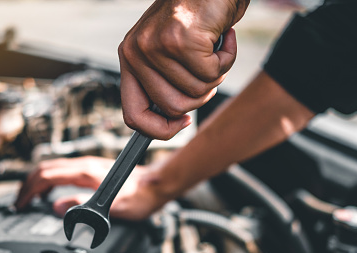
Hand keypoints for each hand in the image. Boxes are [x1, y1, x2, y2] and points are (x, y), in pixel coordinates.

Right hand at [15, 156, 168, 220]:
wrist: (155, 185)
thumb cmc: (139, 196)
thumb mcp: (114, 208)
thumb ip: (84, 207)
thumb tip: (58, 208)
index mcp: (86, 173)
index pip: (47, 176)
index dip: (30, 190)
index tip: (21, 204)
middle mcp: (85, 165)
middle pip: (45, 169)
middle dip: (27, 185)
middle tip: (19, 202)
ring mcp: (87, 165)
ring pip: (51, 168)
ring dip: (36, 182)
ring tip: (29, 198)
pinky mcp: (90, 168)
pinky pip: (61, 171)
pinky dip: (48, 180)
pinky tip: (49, 192)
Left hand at [119, 0, 247, 139]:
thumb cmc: (193, 19)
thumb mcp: (167, 52)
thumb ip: (163, 82)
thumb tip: (170, 119)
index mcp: (129, 59)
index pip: (133, 115)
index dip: (159, 129)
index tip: (182, 122)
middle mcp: (136, 53)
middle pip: (173, 107)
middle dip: (200, 96)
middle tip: (209, 71)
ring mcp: (157, 46)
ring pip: (196, 91)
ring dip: (216, 74)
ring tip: (214, 48)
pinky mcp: (181, 40)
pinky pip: (212, 72)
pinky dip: (226, 58)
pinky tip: (223, 37)